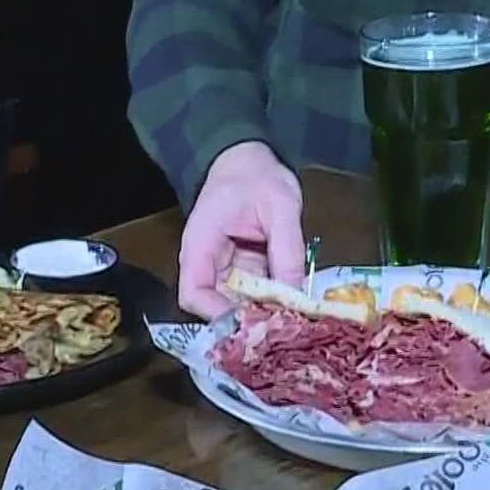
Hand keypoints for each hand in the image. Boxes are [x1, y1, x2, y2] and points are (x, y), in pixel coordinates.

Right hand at [177, 141, 304, 318]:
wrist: (248, 160)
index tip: (253, 324)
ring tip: (293, 323)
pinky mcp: (242, 272)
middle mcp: (207, 264)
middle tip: (284, 329)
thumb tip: (296, 295)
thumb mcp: (280, 205)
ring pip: (237, 305)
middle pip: (216, 307)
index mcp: (201, 245)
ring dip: (262, 315)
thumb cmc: (256, 176)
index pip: (193, 293)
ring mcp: (225, 269)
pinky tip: (294, 309)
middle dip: (248, 321)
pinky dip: (271, 303)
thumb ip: (287, 249)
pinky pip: (253, 295)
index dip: (218, 315)